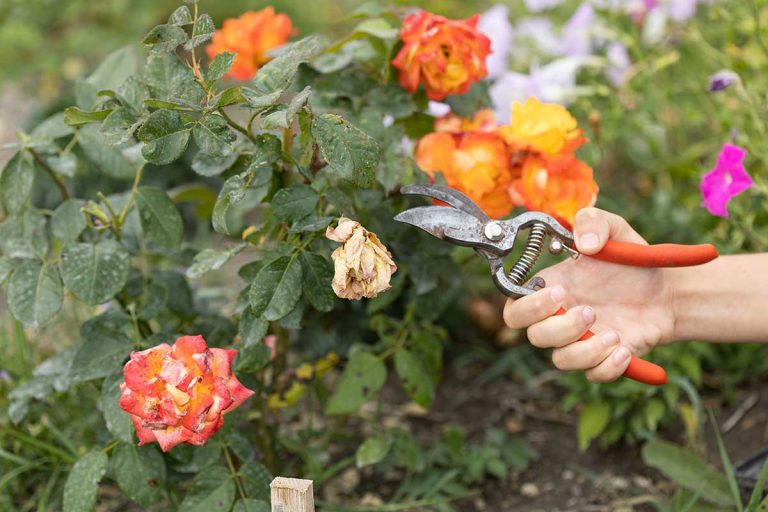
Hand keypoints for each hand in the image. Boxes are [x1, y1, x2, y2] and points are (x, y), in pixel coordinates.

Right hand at [503, 208, 676, 382]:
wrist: (668, 290)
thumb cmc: (631, 260)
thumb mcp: (615, 229)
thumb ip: (594, 222)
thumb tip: (584, 243)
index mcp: (551, 288)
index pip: (516, 308)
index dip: (527, 307)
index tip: (558, 293)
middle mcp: (559, 318)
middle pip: (534, 336)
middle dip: (558, 328)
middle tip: (589, 312)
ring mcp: (580, 341)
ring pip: (561, 360)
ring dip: (584, 350)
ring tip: (613, 334)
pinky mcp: (603, 359)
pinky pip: (592, 375)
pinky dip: (605, 367)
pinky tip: (624, 349)